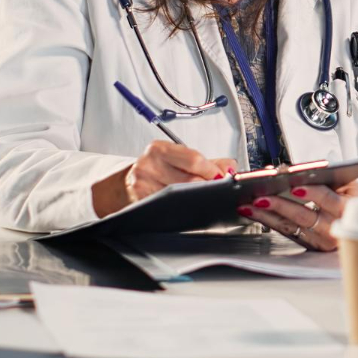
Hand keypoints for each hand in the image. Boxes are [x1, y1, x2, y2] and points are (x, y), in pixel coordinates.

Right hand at [91, 141, 237, 217]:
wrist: (127, 185)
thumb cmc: (158, 170)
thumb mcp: (180, 158)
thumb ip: (209, 162)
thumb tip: (231, 169)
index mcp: (159, 149)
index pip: (194, 159)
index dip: (212, 171)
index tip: (222, 178)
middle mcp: (148, 166)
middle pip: (189, 181)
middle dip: (207, 187)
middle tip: (216, 190)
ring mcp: (142, 186)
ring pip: (181, 197)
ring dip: (197, 200)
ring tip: (201, 198)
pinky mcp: (141, 204)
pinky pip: (170, 208)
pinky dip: (183, 208)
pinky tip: (186, 206)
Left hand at [238, 181, 357, 250]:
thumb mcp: (354, 188)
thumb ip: (331, 181)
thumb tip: (301, 173)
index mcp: (349, 211)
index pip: (330, 201)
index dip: (313, 193)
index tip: (296, 185)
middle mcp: (334, 230)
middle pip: (305, 217)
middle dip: (281, 206)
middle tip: (261, 196)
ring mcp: (321, 241)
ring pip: (291, 227)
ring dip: (268, 216)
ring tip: (250, 205)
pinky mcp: (311, 246)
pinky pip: (288, 233)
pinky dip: (271, 222)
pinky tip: (257, 213)